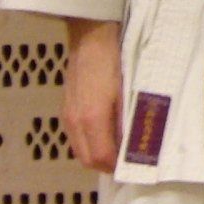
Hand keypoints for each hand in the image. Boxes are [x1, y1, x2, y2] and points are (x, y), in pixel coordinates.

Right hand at [62, 18, 122, 172]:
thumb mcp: (129, 90)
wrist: (91, 37)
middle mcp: (75, 121)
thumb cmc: (115, 60)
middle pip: (87, 159)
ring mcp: (67, 115)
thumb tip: (137, 142)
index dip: (117, 167)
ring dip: (97, 154)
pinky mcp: (66, 108)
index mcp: (92, 118)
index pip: (101, 158)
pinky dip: (90, 142)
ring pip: (80, 149)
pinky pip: (76, 136)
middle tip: (128, 160)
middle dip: (106, 165)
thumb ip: (130, 118)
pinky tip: (106, 132)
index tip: (134, 166)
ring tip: (119, 147)